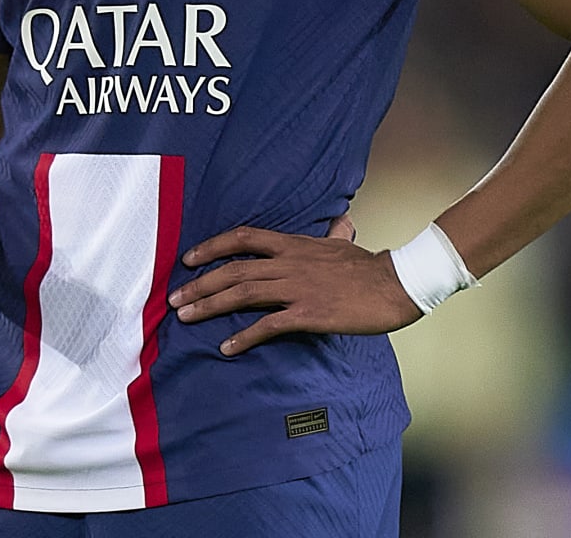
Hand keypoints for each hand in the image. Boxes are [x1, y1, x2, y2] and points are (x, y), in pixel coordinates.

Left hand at [167, 223, 420, 355]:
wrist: (396, 285)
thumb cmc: (370, 267)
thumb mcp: (344, 244)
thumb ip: (334, 235)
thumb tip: (340, 223)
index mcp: (293, 244)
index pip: (242, 238)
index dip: (212, 247)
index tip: (189, 259)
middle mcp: (287, 263)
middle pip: (233, 270)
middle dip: (199, 284)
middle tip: (175, 297)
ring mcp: (296, 288)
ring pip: (242, 294)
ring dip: (210, 306)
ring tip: (186, 316)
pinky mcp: (307, 314)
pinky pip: (268, 325)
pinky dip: (244, 336)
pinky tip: (226, 347)